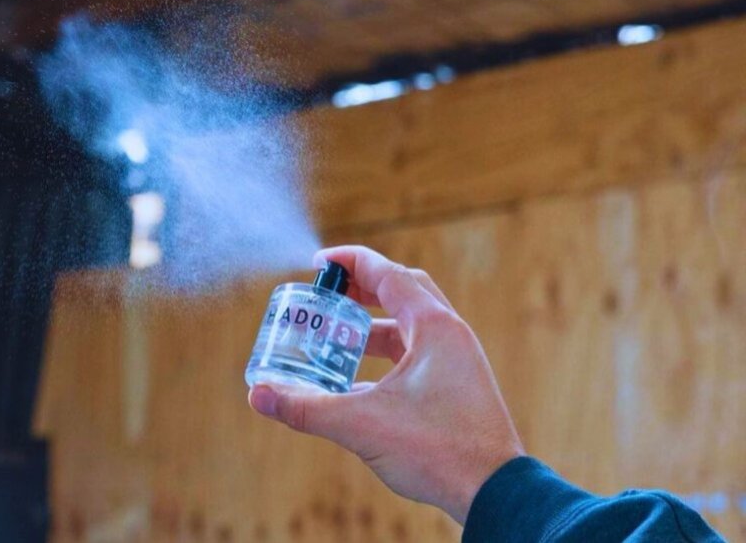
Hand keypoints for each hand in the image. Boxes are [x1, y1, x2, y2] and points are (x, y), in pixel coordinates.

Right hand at [248, 245, 523, 523]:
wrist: (492, 491)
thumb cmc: (439, 450)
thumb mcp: (362, 424)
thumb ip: (307, 408)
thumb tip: (259, 396)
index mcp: (435, 327)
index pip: (388, 274)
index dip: (350, 262)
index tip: (319, 262)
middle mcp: (450, 335)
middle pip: (402, 291)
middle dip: (361, 289)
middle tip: (328, 294)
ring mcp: (457, 361)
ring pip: (410, 327)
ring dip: (372, 326)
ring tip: (336, 338)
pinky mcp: (456, 386)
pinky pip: (416, 356)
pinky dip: (386, 357)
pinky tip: (357, 381)